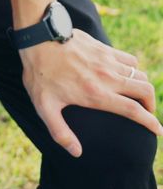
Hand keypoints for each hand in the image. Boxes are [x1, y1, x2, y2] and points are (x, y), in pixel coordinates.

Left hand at [20, 31, 161, 156]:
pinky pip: (129, 59)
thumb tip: (76, 152)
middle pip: (145, 90)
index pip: (133, 110)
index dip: (150, 122)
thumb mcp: (44, 107)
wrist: (39, 36)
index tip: (159, 131)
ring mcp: (107, 60)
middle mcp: (107, 77)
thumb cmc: (39, 72)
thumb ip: (60, 132)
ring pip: (140, 73)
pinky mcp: (103, 47)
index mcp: (96, 94)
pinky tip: (126, 75)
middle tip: (147, 114)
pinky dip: (134, 69)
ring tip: (138, 97)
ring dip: (143, 87)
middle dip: (151, 105)